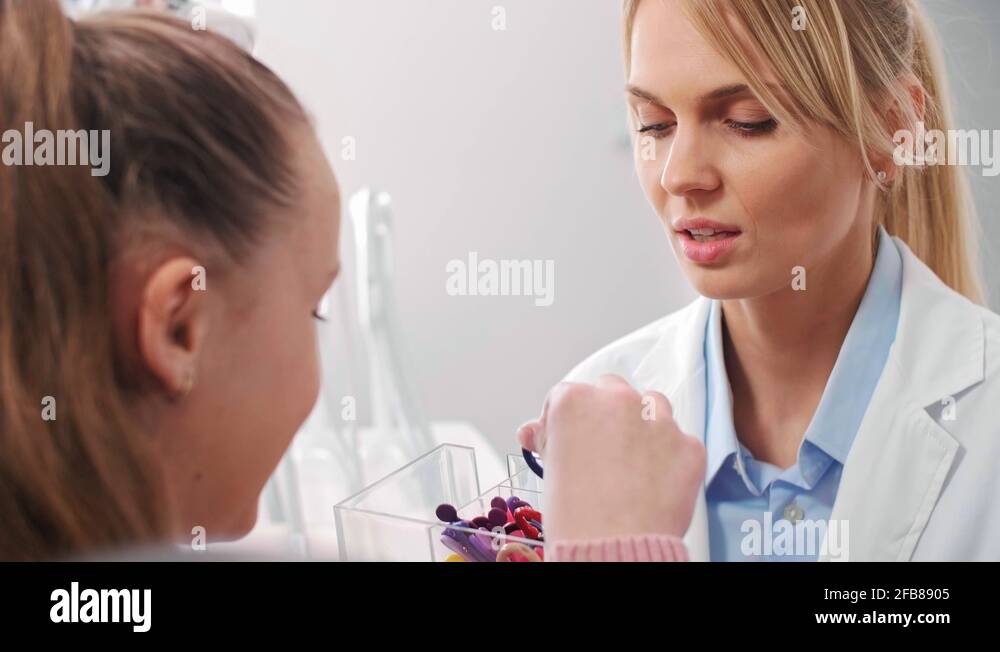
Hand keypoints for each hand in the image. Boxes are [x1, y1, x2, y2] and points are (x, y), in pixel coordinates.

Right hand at [518, 374, 704, 542]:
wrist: (613, 548)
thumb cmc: (576, 515)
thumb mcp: (549, 470)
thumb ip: (545, 440)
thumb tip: (533, 431)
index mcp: (575, 401)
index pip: (568, 395)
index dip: (566, 421)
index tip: (568, 441)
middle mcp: (618, 401)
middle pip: (612, 391)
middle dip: (608, 415)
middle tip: (603, 450)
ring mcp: (659, 420)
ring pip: (652, 405)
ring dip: (644, 423)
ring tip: (633, 461)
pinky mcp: (688, 445)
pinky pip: (680, 441)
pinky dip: (671, 456)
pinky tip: (656, 481)